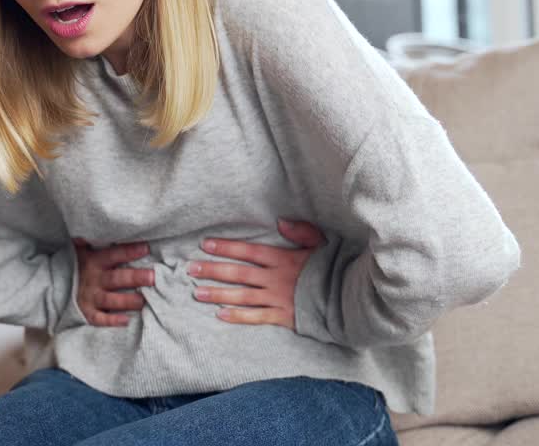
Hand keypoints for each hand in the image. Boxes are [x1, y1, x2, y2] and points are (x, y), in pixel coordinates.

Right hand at [73, 238, 154, 326]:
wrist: (54, 286)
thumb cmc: (76, 265)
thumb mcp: (80, 250)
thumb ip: (87, 240)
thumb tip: (86, 231)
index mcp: (94, 261)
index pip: (114, 254)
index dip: (129, 251)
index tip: (146, 248)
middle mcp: (94, 279)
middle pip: (116, 278)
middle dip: (134, 277)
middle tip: (152, 277)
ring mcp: (90, 297)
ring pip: (110, 299)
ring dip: (127, 300)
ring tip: (143, 300)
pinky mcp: (87, 312)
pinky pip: (99, 318)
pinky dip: (111, 321)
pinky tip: (125, 321)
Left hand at [189, 219, 325, 329]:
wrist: (348, 299)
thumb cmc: (335, 268)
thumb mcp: (321, 243)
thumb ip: (301, 232)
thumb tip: (280, 222)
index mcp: (283, 259)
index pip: (248, 251)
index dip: (226, 247)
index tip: (206, 245)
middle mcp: (275, 279)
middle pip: (238, 273)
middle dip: (213, 270)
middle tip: (190, 269)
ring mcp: (277, 299)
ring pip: (241, 296)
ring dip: (218, 294)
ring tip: (197, 292)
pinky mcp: (283, 317)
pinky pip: (256, 317)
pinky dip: (237, 316)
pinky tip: (220, 315)